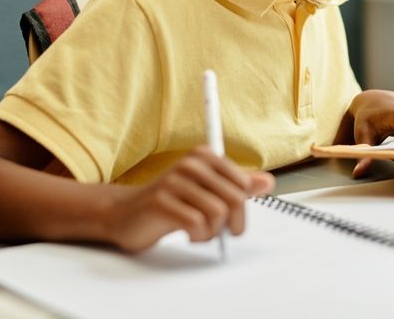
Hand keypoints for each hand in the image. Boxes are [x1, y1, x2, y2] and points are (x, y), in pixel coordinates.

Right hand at [103, 145, 273, 251]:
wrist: (125, 215)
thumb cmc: (171, 203)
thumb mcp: (207, 191)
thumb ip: (237, 186)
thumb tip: (268, 182)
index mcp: (204, 156)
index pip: (243, 184)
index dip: (243, 209)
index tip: (231, 220)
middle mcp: (190, 163)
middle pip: (234, 199)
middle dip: (232, 224)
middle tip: (219, 232)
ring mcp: (174, 181)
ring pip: (218, 213)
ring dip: (213, 232)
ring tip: (200, 232)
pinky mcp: (161, 201)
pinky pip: (197, 223)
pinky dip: (198, 236)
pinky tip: (188, 234)